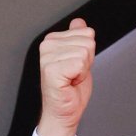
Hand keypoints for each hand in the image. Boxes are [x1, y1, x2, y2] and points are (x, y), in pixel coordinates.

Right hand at [37, 17, 94, 135]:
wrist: (63, 113)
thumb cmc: (69, 91)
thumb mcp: (79, 59)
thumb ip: (78, 38)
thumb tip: (79, 22)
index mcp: (53, 40)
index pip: (86, 32)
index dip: (88, 53)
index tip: (75, 67)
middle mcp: (47, 46)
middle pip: (87, 40)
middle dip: (87, 61)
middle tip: (74, 74)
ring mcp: (47, 57)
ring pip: (84, 52)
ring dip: (83, 70)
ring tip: (71, 79)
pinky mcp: (51, 69)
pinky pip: (80, 63)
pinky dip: (79, 76)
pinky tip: (70, 83)